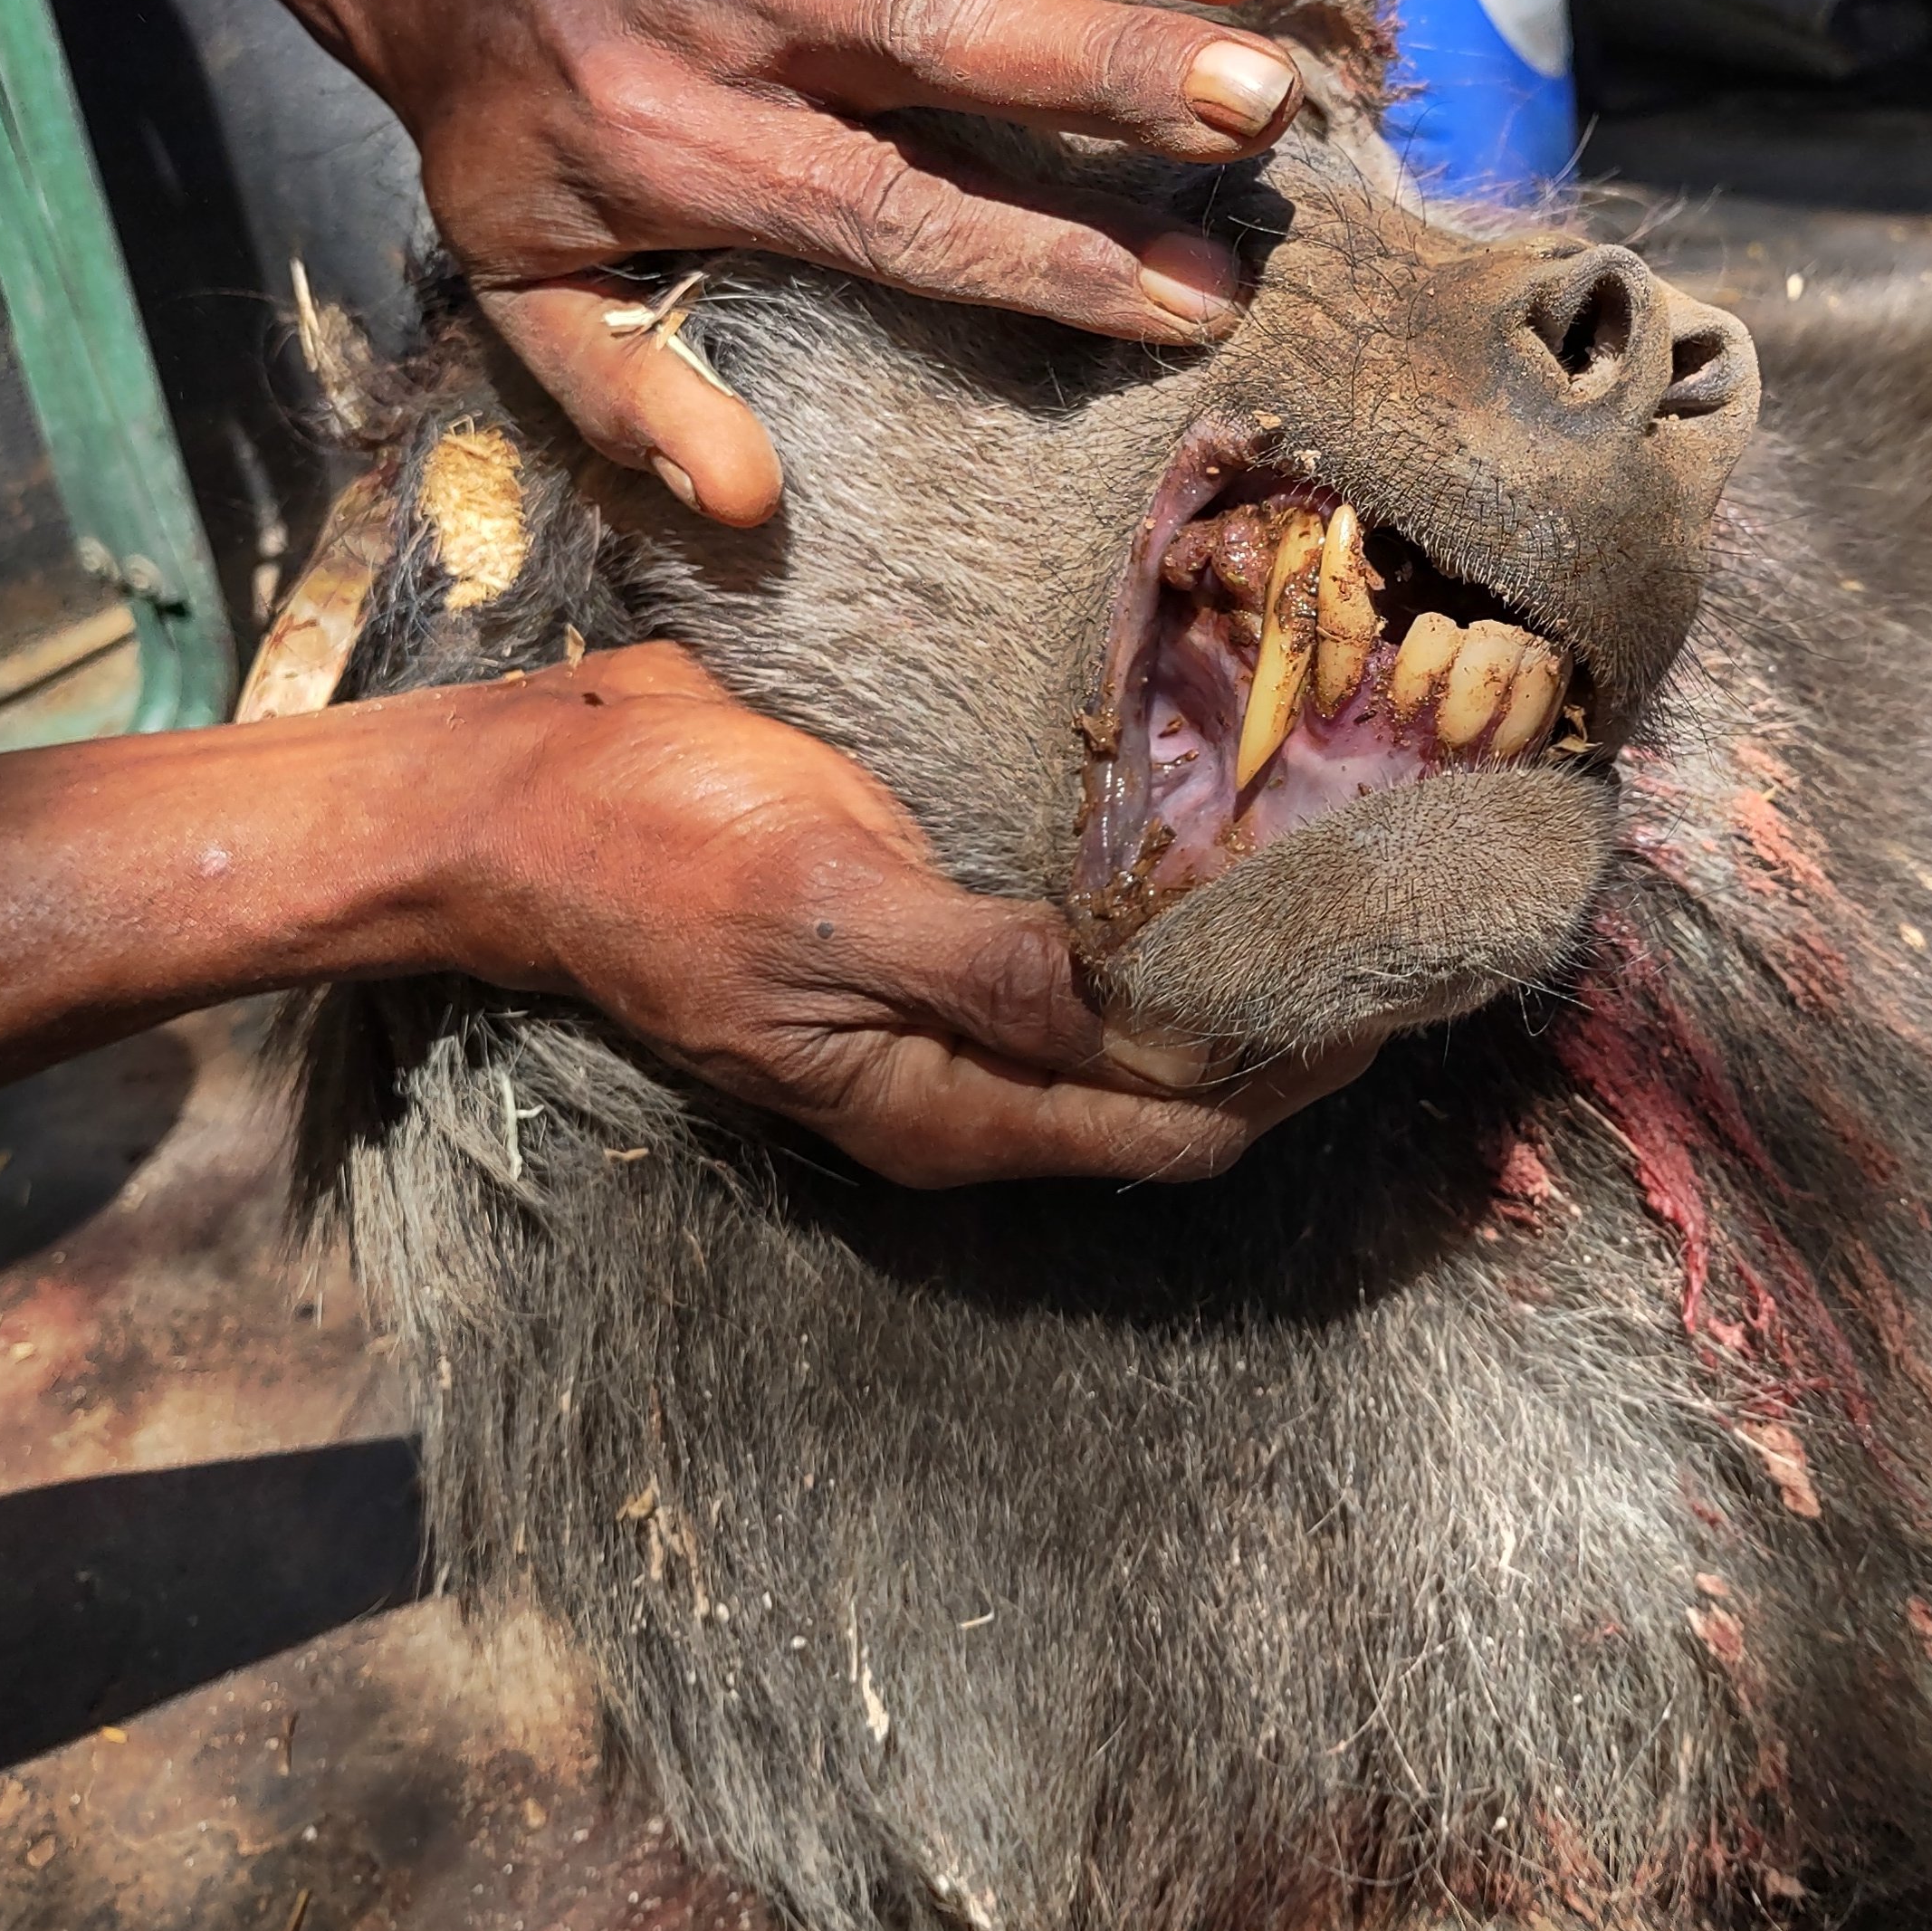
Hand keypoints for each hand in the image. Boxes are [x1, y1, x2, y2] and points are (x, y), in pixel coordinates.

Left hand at [302, 0, 1297, 524]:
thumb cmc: (505, 128)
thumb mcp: (522, 287)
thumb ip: (626, 397)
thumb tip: (748, 504)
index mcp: (687, 153)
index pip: (895, 217)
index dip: (1049, 258)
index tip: (1196, 297)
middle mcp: (742, 19)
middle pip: (945, 46)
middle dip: (1112, 74)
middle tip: (1261, 107)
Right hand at [463, 647, 1372, 1183]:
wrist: (524, 803)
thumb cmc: (658, 849)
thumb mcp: (825, 903)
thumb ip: (981, 971)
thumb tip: (1133, 1019)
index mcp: (945, 1109)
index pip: (1177, 1127)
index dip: (1294, 1073)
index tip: (1402, 990)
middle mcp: (960, 1083)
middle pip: (1174, 1094)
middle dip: (1288, 1032)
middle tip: (1407, 929)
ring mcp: (942, 1012)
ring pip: (1133, 1028)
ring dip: (1229, 976)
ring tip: (1344, 889)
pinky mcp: (927, 933)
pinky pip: (1076, 956)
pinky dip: (1155, 925)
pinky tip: (1215, 854)